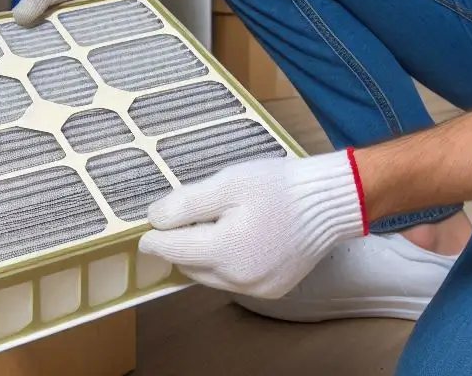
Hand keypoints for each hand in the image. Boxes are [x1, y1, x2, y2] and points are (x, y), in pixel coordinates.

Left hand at [138, 150, 367, 298]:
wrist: (327, 202)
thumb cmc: (278, 186)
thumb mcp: (227, 183)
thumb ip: (187, 203)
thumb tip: (155, 219)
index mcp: (224, 252)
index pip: (175, 249)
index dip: (156, 240)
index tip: (144, 234)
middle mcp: (238, 279)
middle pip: (191, 266)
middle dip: (180, 246)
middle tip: (179, 221)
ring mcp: (257, 288)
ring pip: (212, 276)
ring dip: (202, 257)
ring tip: (209, 226)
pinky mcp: (273, 289)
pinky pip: (235, 280)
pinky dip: (226, 264)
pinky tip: (236, 239)